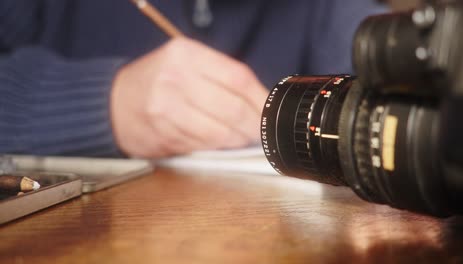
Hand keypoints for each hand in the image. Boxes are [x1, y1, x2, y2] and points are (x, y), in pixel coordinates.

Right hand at [111, 37, 267, 157]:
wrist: (114, 102)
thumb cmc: (158, 82)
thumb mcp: (187, 63)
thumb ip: (221, 77)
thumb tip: (260, 102)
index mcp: (186, 55)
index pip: (238, 78)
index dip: (260, 100)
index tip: (269, 112)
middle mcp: (174, 79)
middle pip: (232, 108)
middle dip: (252, 126)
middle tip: (258, 132)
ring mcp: (165, 108)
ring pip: (218, 133)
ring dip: (235, 141)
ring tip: (238, 138)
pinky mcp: (161, 134)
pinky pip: (200, 146)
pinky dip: (214, 147)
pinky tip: (214, 142)